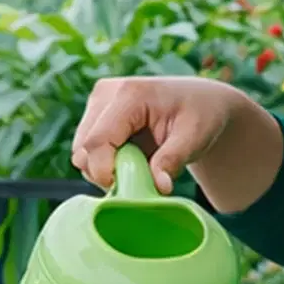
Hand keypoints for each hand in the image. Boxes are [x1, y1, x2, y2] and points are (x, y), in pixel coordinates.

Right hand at [72, 75, 245, 194]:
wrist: (202, 101)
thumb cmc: (202, 115)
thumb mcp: (195, 138)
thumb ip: (172, 161)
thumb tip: (159, 188)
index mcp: (130, 94)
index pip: (97, 141)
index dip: (105, 172)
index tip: (128, 191)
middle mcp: (106, 93)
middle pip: (84, 149)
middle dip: (106, 172)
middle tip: (141, 180)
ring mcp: (98, 101)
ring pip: (81, 152)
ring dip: (105, 168)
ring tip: (141, 166)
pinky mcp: (96, 114)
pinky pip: (88, 150)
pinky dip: (106, 162)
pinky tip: (133, 158)